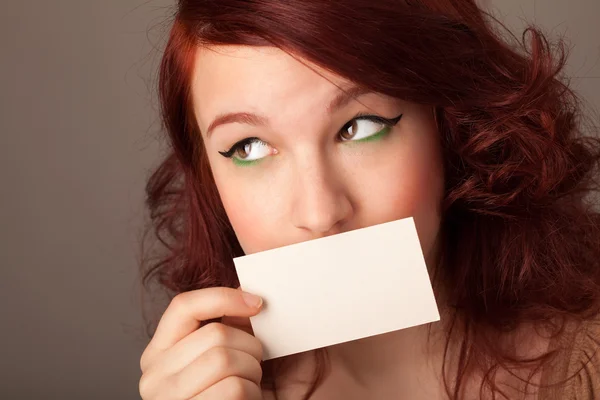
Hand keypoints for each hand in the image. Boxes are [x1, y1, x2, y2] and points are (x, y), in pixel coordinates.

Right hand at [139, 287, 263, 398]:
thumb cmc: (244, 395)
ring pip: (224, 359)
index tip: (258, 303)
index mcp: (160, 353)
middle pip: (215, 334)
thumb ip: (229, 322)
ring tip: (249, 387)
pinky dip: (253, 394)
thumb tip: (245, 291)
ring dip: (253, 372)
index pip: (184, 306)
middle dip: (251, 347)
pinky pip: (234, 389)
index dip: (224, 297)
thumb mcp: (232, 352)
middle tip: (255, 365)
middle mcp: (154, 378)